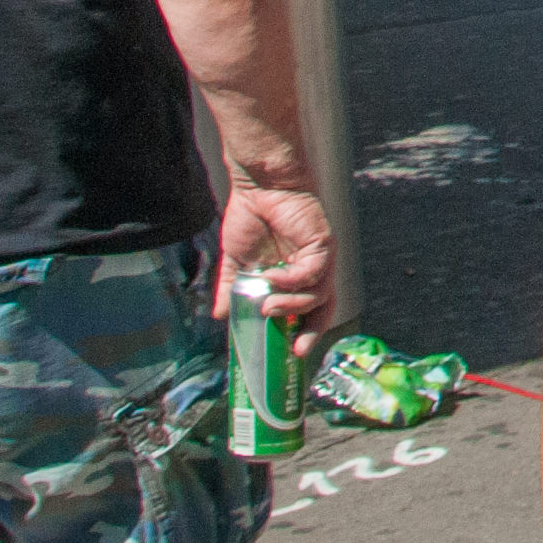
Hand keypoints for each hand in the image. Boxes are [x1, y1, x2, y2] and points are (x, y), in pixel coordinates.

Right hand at [218, 180, 336, 336]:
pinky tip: (272, 277)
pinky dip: (293, 280)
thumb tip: (220, 317)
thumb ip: (231, 289)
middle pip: (322, 309)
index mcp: (295, 277)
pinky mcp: (322, 243)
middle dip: (311, 332)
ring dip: (294, 306)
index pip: (307, 312)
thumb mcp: (236, 261)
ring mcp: (319, 257)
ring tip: (269, 307)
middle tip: (295, 349)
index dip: (302, 334)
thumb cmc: (251, 218)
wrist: (258, 186)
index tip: (289, 355)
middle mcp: (312, 270)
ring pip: (319, 294)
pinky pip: (313, 271)